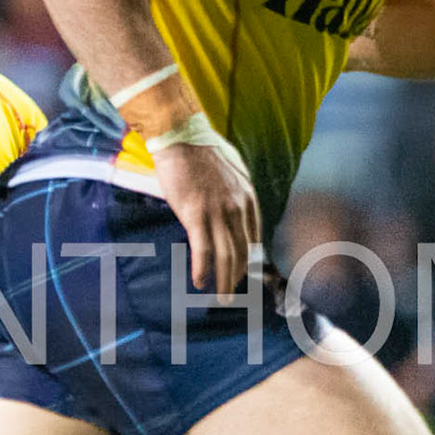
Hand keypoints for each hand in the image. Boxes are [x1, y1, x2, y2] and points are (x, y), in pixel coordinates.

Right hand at [151, 139, 261, 298]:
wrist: (181, 137)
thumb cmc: (201, 149)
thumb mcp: (232, 169)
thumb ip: (236, 190)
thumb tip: (233, 203)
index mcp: (248, 197)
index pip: (253, 237)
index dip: (249, 260)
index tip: (242, 273)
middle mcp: (237, 208)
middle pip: (243, 252)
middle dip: (238, 277)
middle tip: (231, 294)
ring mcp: (217, 212)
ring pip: (226, 255)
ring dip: (224, 281)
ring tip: (220, 298)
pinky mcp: (195, 215)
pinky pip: (203, 249)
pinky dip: (202, 269)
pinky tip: (199, 282)